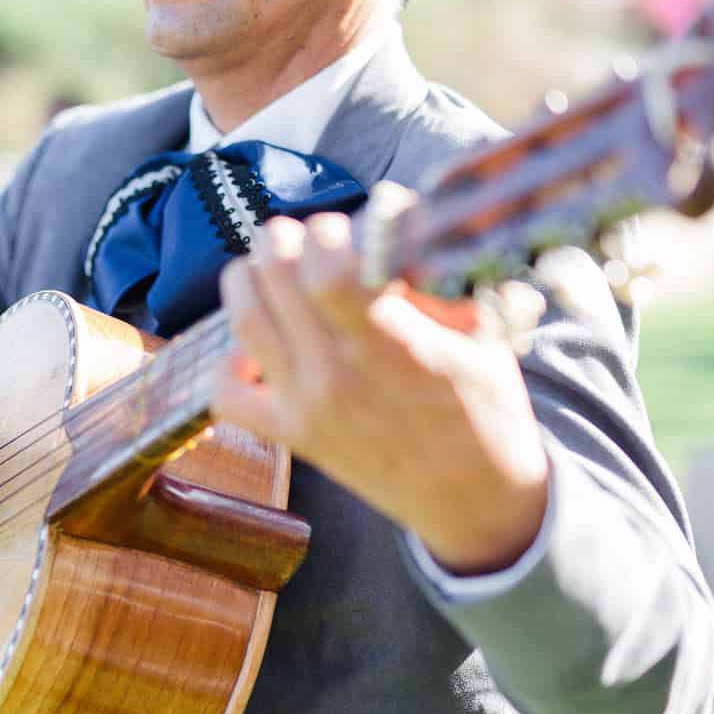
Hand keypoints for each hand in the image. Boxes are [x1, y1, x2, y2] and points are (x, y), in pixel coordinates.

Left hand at [211, 210, 550, 575]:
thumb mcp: (484, 334)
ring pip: (244, 319)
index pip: (330, 274)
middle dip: (284, 238)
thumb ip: (437, 278)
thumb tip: (392, 215)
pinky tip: (251, 346)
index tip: (344, 230)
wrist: (473, 499)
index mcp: (399, 350)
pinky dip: (226, 364)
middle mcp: (343, 378)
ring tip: (271, 263)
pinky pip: (226, 397)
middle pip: (277, 280)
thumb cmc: (486, 406)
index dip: (327, 235)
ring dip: (249, 276)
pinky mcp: (291, 434)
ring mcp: (309, 408)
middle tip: (303, 234)